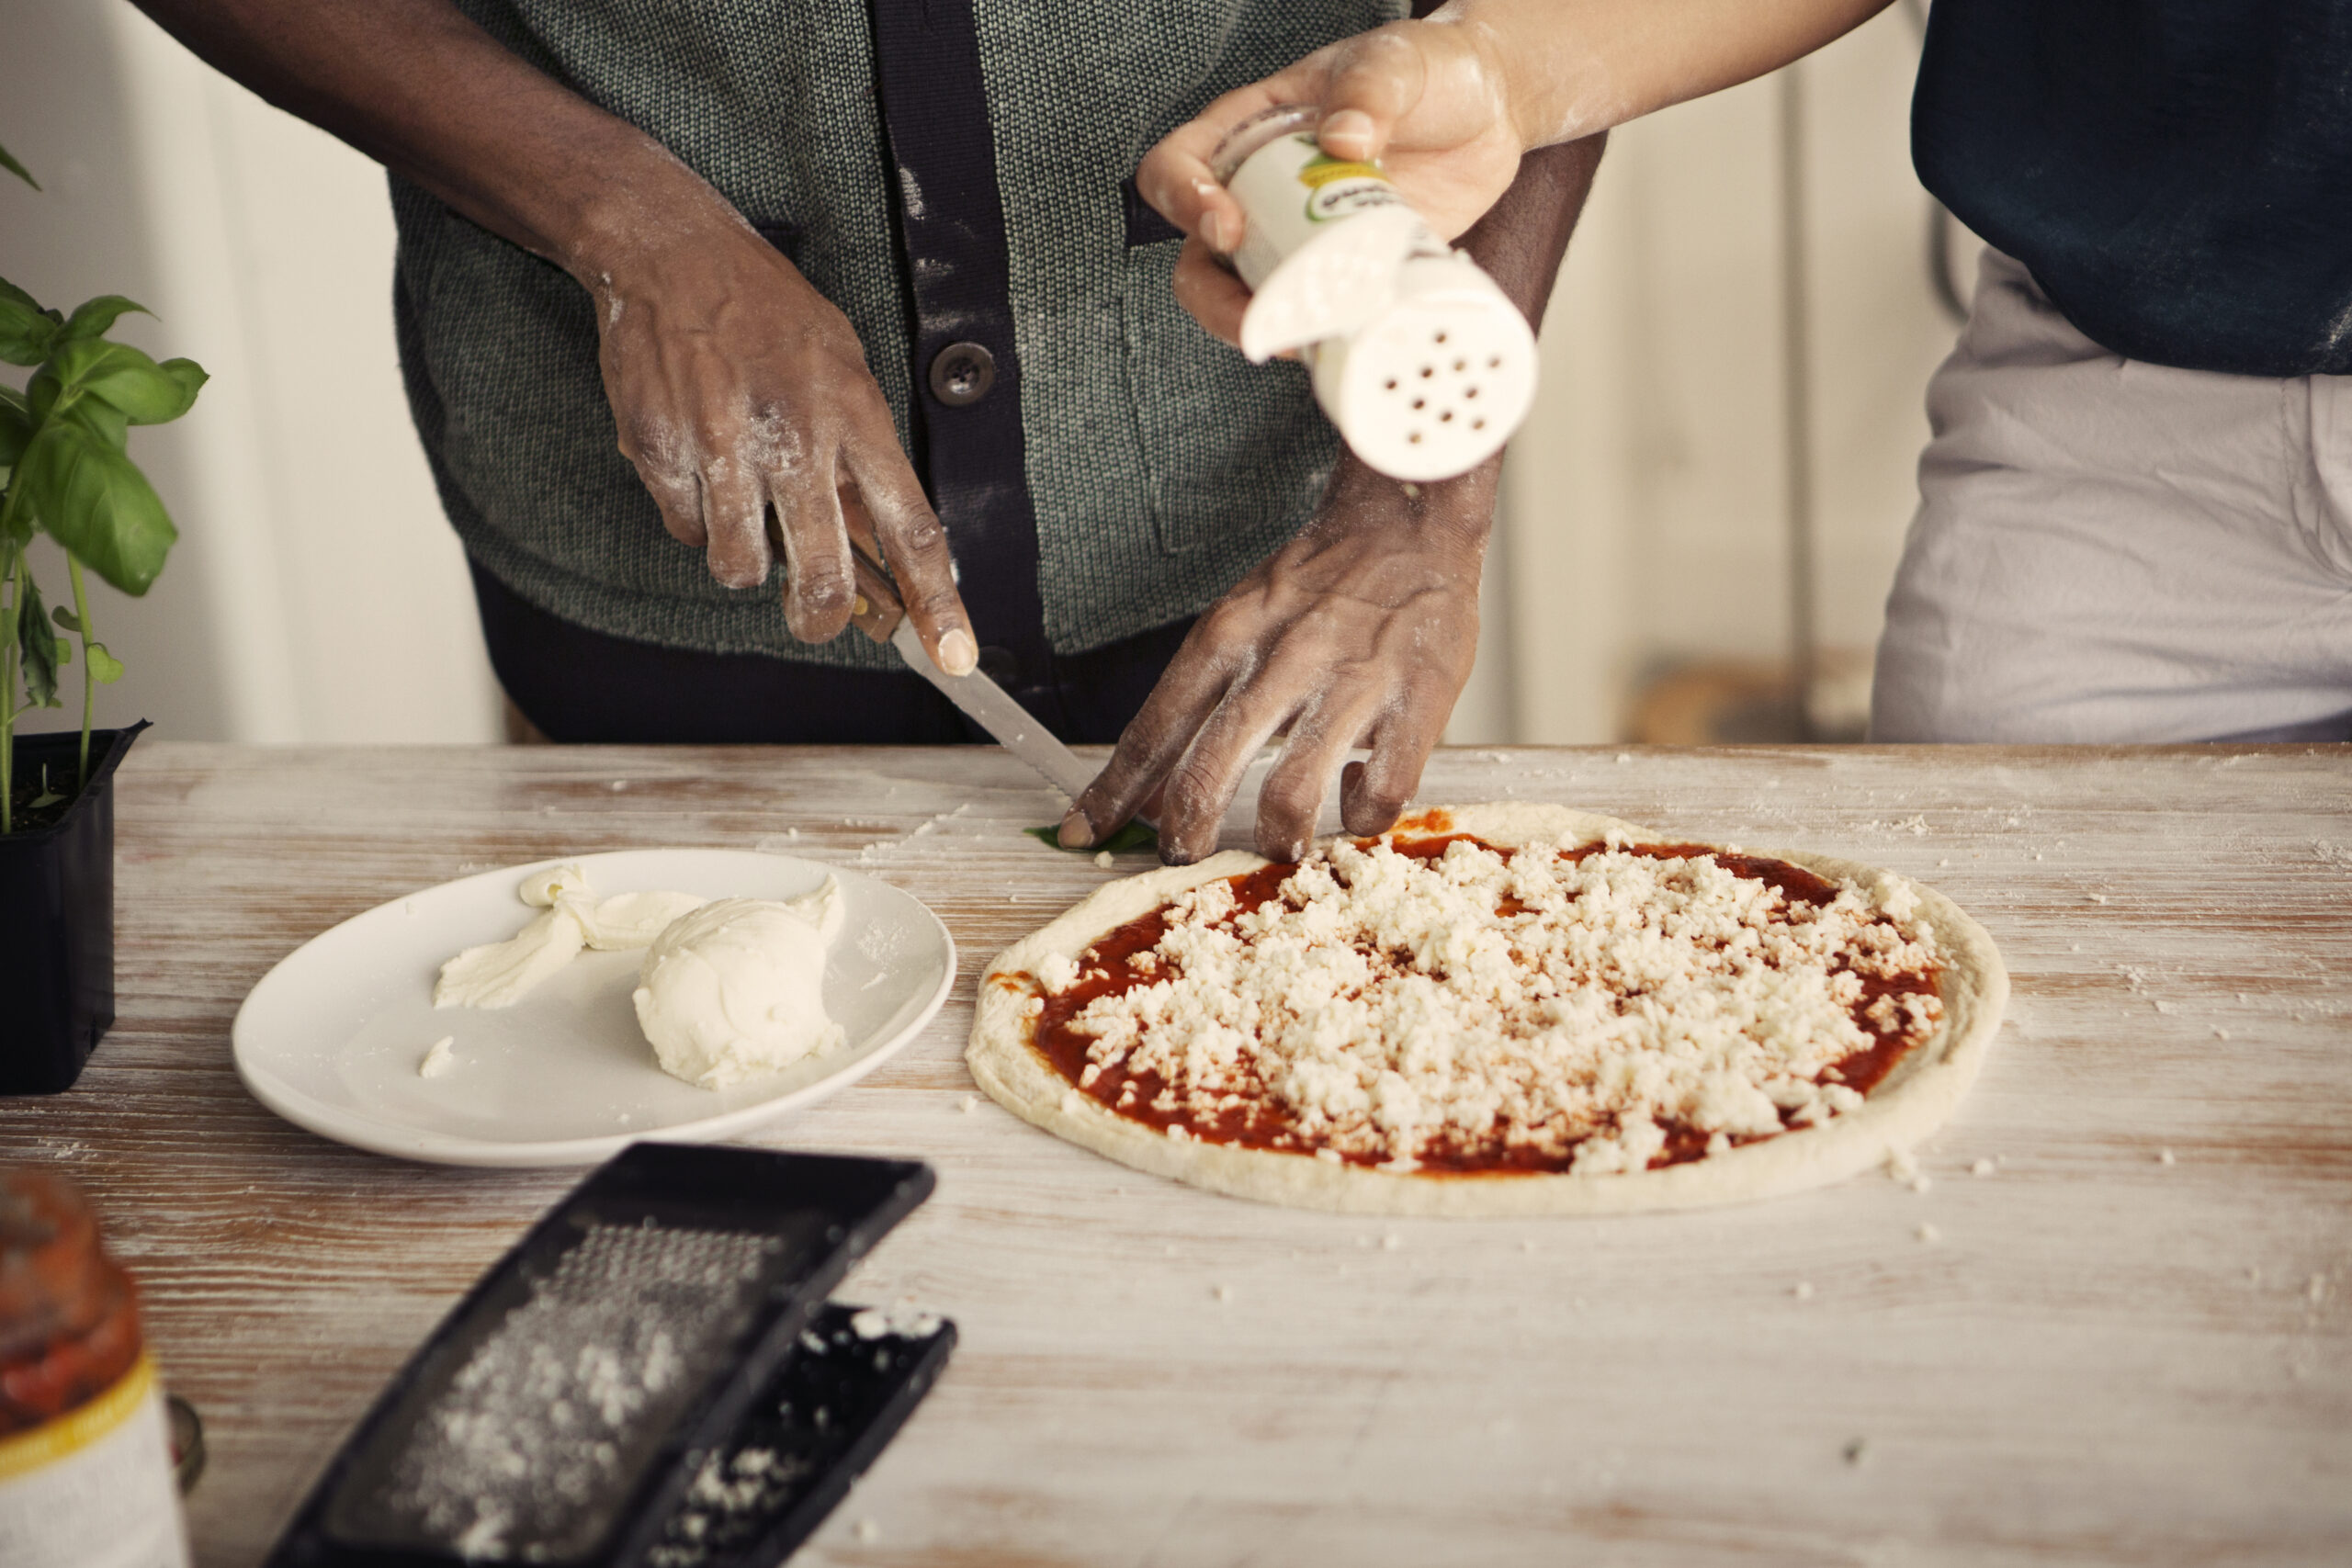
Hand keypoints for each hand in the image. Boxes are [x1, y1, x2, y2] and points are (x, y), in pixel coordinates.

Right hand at [573, 184, 975, 670]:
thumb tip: (885, 551)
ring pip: (739, 568)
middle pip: (823, 578)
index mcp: (856, 415)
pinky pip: (684, 529)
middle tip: (814, 620)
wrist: (669, 252)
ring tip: (739, 503)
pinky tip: (696, 459)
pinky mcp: (659, 452)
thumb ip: (862, 460)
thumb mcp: (841, 368)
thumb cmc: (768, 312)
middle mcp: (794, 439)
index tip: (953, 657)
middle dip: (820, 619)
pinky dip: (693, 514)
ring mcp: (722, 449)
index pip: (913, 530)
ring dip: (742, 559)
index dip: (937, 604)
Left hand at [1062, 457, 1492, 864]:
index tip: (1084, 832)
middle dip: (1186, 833)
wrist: (1408, 520)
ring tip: (1281, 846)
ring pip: (1291, 792)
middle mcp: (1281, 659)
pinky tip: (1356, 797)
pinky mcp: (1418, 701)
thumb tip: (1149, 785)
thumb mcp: (1239, 618)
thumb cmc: (1319, 579)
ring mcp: (1351, 682)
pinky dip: (1362, 813)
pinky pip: (1382, 789)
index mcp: (1227, 636)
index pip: (1153, 730)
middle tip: (1185, 859)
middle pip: (1207, 770)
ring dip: (1277, 839)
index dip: (1112, 794)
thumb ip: (1197, 699)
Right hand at [1138, 15, 1530, 347]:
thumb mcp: (1398, 63)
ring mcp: (1299, 241)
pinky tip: (1352, 337)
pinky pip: (1316, 317)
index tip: (1227, 226)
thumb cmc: (1430, 71)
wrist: (1490, 115)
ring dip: (1268, 330)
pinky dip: (1325, 337)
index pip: (1178, 165)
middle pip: (1200, 258)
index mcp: (1253, 129)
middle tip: (1263, 313)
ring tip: (1307, 338)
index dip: (1184, 201)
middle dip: (1216, 298)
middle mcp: (1262, 191)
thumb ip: (1369, 89)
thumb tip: (1343, 140)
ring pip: (1250, 301)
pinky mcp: (1344, 277)